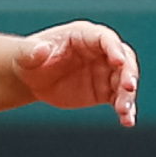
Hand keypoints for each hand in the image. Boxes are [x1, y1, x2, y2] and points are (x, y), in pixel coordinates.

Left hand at [14, 21, 139, 123]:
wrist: (32, 80)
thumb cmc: (30, 59)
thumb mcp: (26, 55)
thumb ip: (31, 51)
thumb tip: (41, 50)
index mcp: (83, 35)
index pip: (105, 38)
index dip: (114, 48)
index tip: (119, 62)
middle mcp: (100, 51)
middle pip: (124, 58)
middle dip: (128, 72)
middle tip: (129, 87)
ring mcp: (105, 71)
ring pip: (124, 81)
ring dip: (128, 95)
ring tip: (124, 112)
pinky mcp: (105, 91)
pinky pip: (119, 99)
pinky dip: (125, 110)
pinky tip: (127, 121)